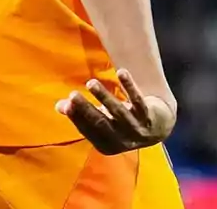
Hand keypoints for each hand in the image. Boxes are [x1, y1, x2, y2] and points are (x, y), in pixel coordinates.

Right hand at [56, 69, 175, 154]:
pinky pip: (138, 100)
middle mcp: (122, 140)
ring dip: (104, 97)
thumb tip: (58, 105)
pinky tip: (121, 72)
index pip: (89, 131)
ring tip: (91, 83)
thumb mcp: (102, 121)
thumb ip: (81, 115)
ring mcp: (136, 128)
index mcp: (107, 145)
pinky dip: (130, 86)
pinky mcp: (149, 115)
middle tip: (73, 94)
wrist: (158, 127)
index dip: (77, 117)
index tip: (67, 101)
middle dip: (86, 109)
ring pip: (118, 111)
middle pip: (102, 123)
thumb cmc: (121, 123)